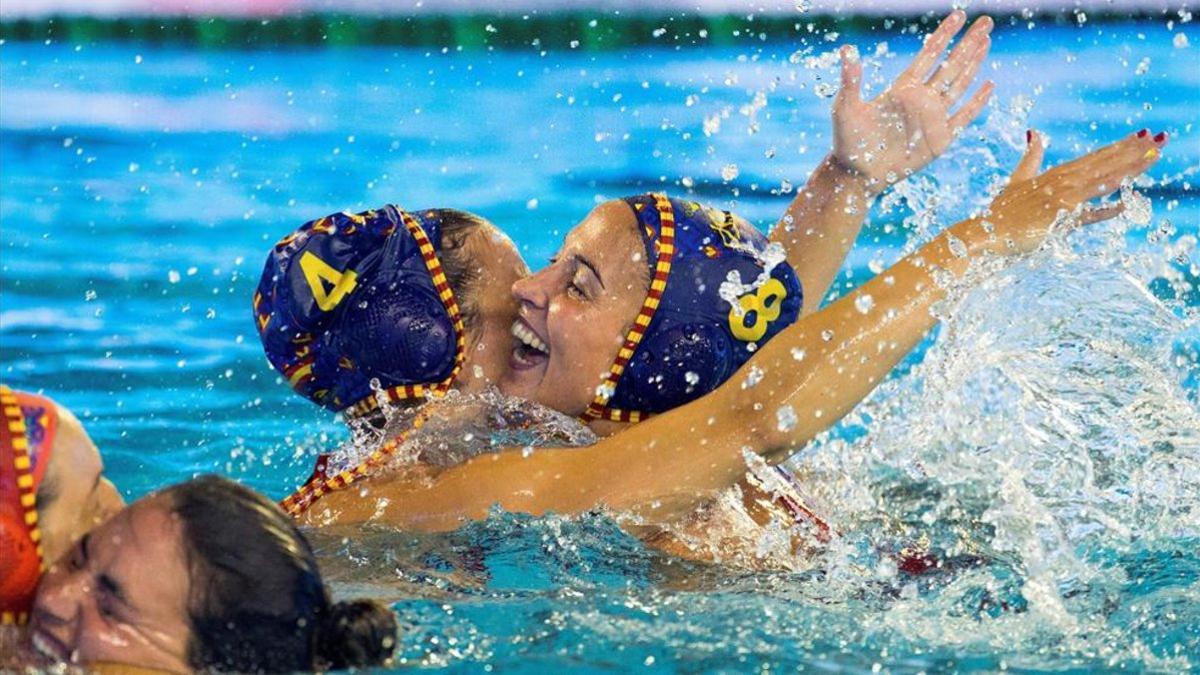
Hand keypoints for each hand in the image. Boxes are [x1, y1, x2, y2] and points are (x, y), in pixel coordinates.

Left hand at [832, 10, 994, 188]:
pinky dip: (976, 101)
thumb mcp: (845, 108)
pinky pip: (963, 116)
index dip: (944, 35)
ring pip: (959, 84)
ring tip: (986, 43)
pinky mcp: (939, 139)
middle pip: (950, 65)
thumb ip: (851, 80)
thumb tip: (846, 49)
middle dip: (968, 43)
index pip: (929, 55)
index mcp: (901, 88)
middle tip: (985, 21)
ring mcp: (932, 118)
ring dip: (973, 64)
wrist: (857, 174)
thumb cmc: (847, 141)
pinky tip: (988, 84)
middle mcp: (920, 99)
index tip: (959, 15)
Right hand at [979, 129, 1166, 253]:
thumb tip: (1034, 132)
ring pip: (1102, 181)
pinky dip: (1107, 210)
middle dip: (1133, 151)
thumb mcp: (1017, 179)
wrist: (984, 233)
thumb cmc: (1000, 211)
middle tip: (1160, 139)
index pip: (1095, 156)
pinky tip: (1128, 204)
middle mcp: (1062, 183)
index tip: (1142, 136)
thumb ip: (1030, 157)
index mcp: (1055, 174)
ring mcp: (1061, 200)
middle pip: (1105, 163)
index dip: (1120, 146)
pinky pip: (1088, 214)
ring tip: (1154, 157)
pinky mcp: (1057, 220)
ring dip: (1130, 169)